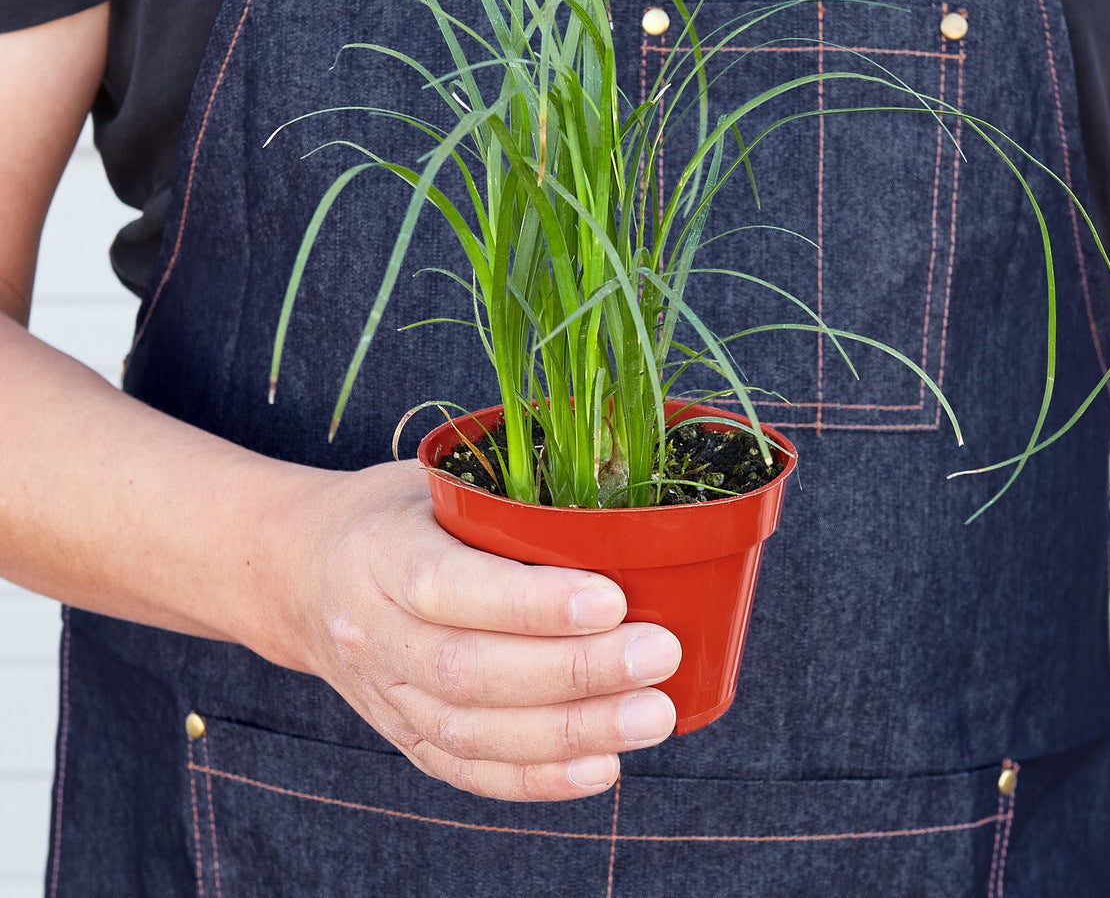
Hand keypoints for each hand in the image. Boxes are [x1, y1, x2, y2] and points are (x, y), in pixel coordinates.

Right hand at [279, 458, 681, 801]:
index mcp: (380, 552)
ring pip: (473, 732)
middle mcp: (372, 631)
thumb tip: (623, 511)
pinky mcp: (402, 735)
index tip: (613, 600)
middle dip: (574, 672)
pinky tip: (604, 767)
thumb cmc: (396, 514)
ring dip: (572, 732)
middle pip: (470, 670)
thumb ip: (507, 498)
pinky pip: (467, 771)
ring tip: (653, 715)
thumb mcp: (435, 480)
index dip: (530, 603)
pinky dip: (538, 779)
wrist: (303, 574)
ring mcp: (384, 693)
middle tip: (658, 654)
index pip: (449, 587)